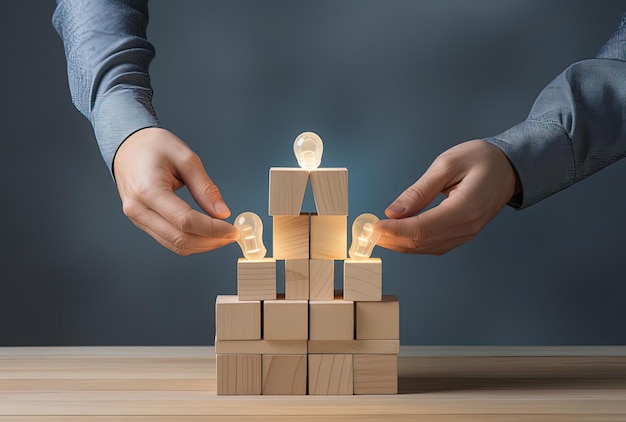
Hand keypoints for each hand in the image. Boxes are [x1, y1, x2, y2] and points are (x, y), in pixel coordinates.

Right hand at [113, 128, 238, 254]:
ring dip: (202, 244)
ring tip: (222, 235)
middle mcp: (138, 209)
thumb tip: (222, 212)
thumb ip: (205, 187)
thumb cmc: (152, 146)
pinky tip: (206, 233)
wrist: (127, 147)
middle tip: (232, 234)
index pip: (185, 221)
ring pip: (175, 245)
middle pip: (180, 239)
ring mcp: (137, 218)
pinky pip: (169, 239)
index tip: (232, 229)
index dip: (213, 229)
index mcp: (148, 190)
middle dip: (211, 241)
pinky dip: (190, 240)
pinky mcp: (142, 222)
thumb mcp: (185, 157)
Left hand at [375, 140, 519, 254]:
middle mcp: (467, 227)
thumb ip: (419, 191)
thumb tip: (394, 212)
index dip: (395, 230)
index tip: (374, 226)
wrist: (509, 167)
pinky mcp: (463, 234)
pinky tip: (397, 237)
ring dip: (400, 244)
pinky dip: (413, 244)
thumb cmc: (481, 159)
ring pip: (426, 248)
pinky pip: (434, 245)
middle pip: (422, 242)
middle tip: (368, 232)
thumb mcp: (446, 164)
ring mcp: (467, 234)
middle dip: (392, 239)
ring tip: (378, 235)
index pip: (422, 228)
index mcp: (465, 208)